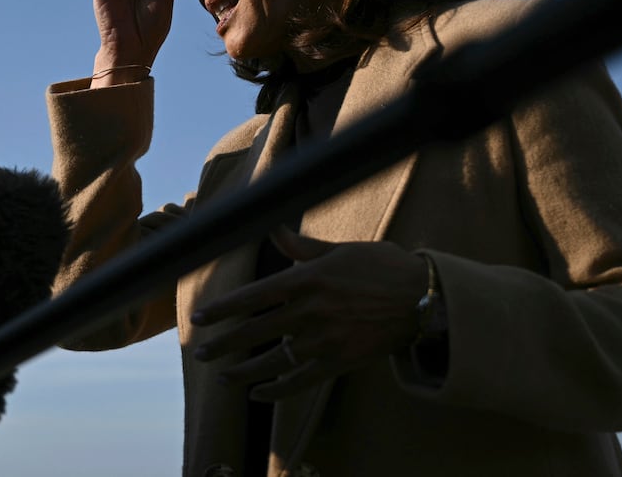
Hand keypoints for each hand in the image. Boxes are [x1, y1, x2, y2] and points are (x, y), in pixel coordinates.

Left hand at [189, 228, 425, 401]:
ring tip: (222, 378)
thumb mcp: (339, 249)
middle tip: (200, 353)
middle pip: (256, 332)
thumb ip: (301, 246)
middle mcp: (311, 312)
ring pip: (273, 361)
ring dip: (243, 372)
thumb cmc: (380, 266)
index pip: (254, 297)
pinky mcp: (338, 362)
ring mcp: (324, 340)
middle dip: (224, 344)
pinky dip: (277, 391)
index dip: (224, 309)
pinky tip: (258, 394)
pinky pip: (300, 382)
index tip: (200, 318)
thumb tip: (273, 227)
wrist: (421, 297)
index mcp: (308, 280)